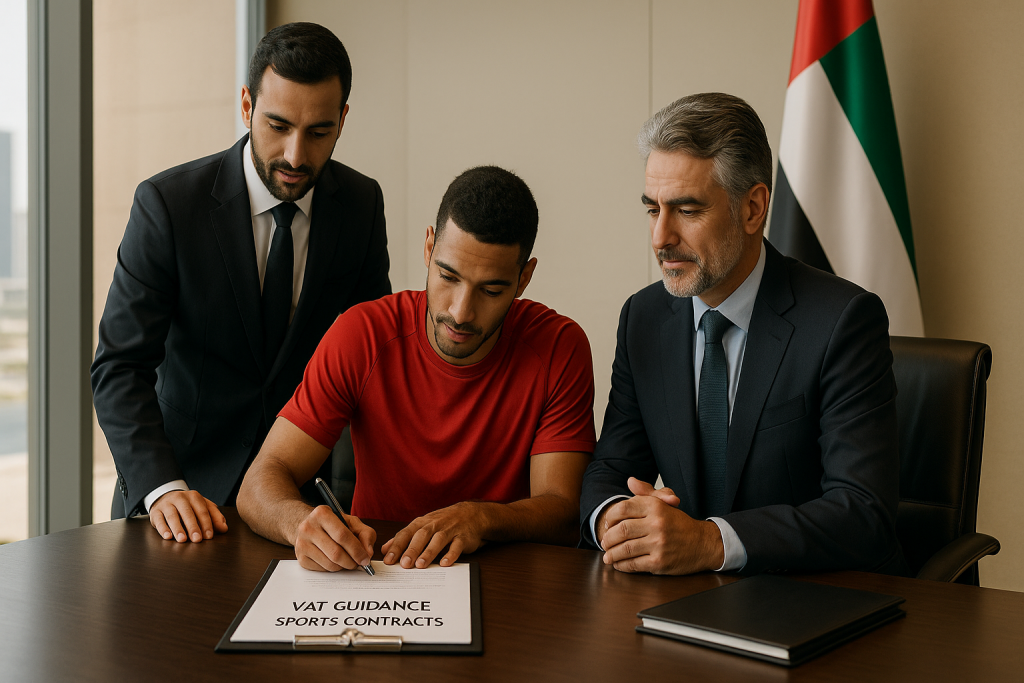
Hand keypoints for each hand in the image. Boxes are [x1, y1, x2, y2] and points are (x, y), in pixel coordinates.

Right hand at [149, 490, 228, 542]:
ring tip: (182, 539)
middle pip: (187, 513)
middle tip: (197, 539)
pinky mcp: (155, 512)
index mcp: (194, 496)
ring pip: (172, 516)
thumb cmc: (188, 506)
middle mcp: (180, 498)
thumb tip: (224, 528)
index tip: (209, 536)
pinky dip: (163, 529)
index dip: (206, 523)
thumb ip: (215, 517)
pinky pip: (159, 520)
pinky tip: (168, 536)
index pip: (202, 510)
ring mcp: (166, 504)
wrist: (166, 497)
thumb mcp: (203, 507)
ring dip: (178, 529)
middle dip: (193, 527)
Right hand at [293, 505, 375, 571]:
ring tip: (347, 561)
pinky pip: (321, 570)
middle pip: (336, 553)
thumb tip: (368, 553)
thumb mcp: (352, 522)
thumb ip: (365, 534)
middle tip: (358, 563)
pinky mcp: (300, 557)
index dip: (357, 550)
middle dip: (351, 562)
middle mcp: (308, 527)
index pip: (342, 535)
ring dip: (343, 567)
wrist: (310, 526)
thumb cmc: (334, 524)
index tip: (365, 559)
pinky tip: (334, 561)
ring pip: (329, 564)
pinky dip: (332, 569)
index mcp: (322, 514)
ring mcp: (302, 543)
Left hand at [381, 501, 487, 568]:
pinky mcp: (463, 537)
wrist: (471, 514)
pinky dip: (451, 554)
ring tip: (421, 565)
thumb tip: (385, 549)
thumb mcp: (422, 526)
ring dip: (429, 552)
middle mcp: (434, 525)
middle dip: (412, 549)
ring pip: (438, 540)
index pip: (406, 534)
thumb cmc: (443, 522)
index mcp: (422, 523)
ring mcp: (449, 530)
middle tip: (404, 564)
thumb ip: (404, 538)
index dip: (397, 546)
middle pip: (421, 536)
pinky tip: (444, 563)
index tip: (388, 559)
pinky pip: (457, 545)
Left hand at [598, 478, 723, 574]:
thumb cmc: (680, 524)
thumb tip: (630, 481)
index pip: (623, 509)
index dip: (610, 517)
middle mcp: (657, 524)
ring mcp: (658, 544)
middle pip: (621, 530)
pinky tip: (619, 564)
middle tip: (604, 542)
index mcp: (656, 507)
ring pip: (625, 549)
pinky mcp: (660, 562)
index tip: (607, 524)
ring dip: (612, 554)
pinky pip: (633, 564)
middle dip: (608, 538)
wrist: (704, 543)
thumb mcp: (664, 504)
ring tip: (607, 556)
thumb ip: (645, 493)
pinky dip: (622, 565)